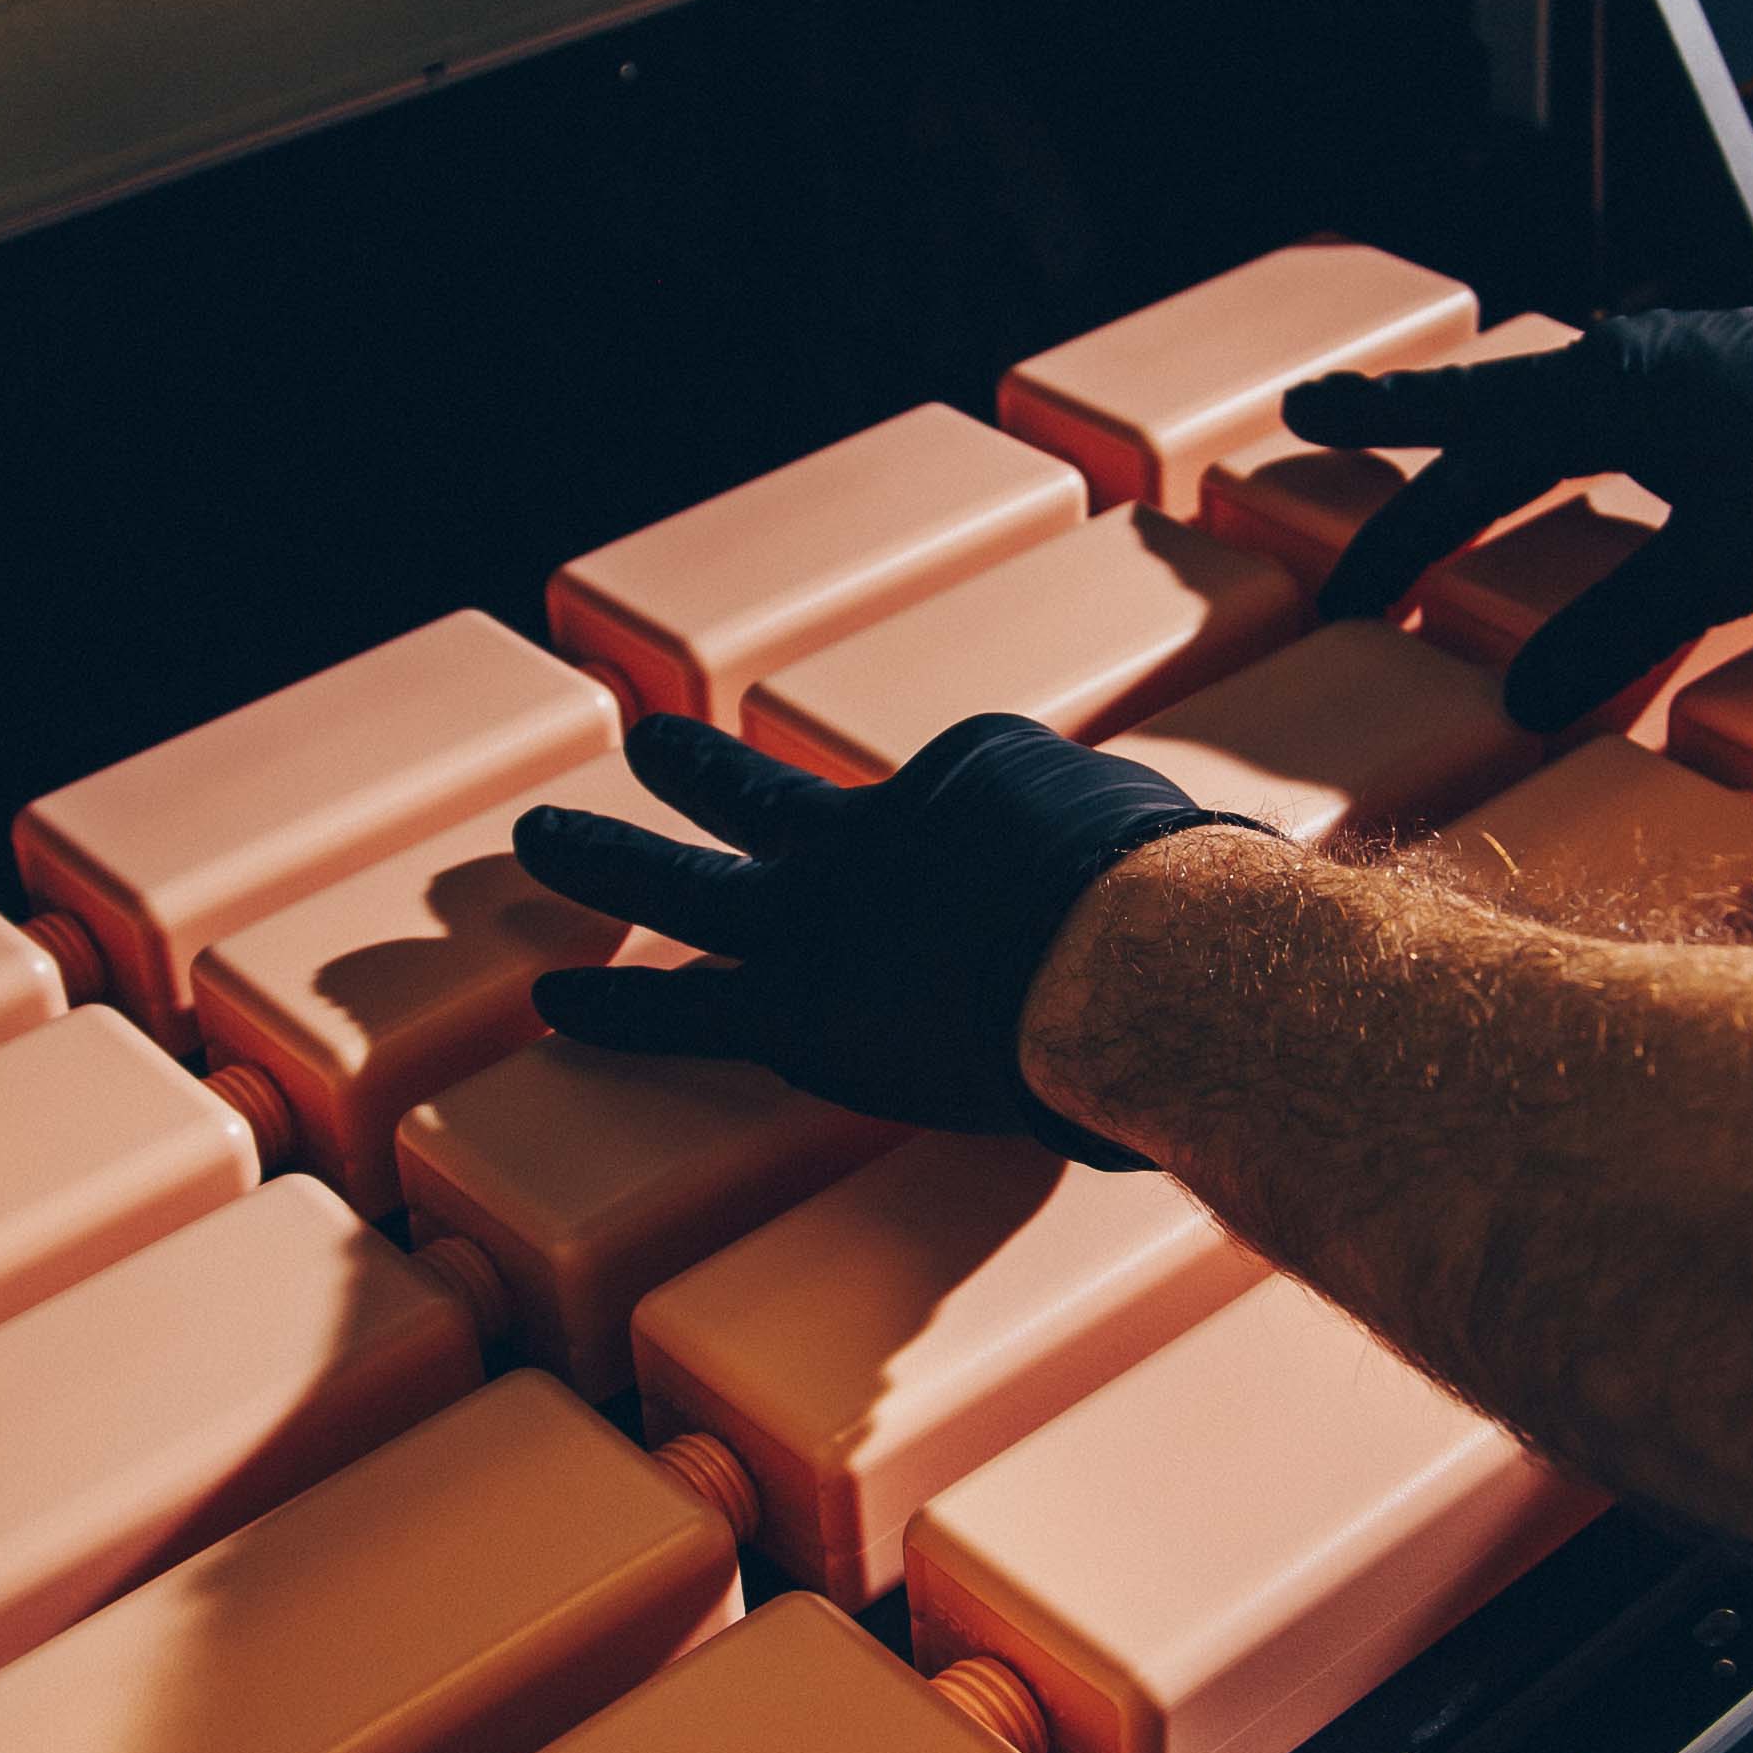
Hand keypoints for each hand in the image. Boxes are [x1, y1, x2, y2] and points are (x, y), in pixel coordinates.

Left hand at [520, 710, 1239, 1167]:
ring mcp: (826, 912)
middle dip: (702, 774)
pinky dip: (617, 1004)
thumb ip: (1156, 875)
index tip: (1005, 891)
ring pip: (691, 878)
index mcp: (976, 773)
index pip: (944, 806)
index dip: (969, 860)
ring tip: (536, 835)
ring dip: (608, 854)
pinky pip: (684, 1007)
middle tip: (648, 744)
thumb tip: (1215, 916)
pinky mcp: (799, 1007)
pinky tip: (554, 995)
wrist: (1131, 951)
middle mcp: (879, 824)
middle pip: (773, 796)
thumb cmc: (1185, 913)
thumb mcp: (1184, 852)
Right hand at [1288, 293, 1752, 732]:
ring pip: (1544, 399)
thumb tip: (1519, 702)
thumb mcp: (1728, 561)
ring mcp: (1678, 367)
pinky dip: (1557, 435)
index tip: (1339, 588)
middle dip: (1395, 417)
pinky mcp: (1726, 386)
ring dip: (1479, 423)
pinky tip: (1580, 460)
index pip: (1470, 466)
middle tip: (1310, 415)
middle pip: (1483, 399)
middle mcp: (1628, 363)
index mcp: (1607, 394)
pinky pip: (1602, 409)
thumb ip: (1620, 628)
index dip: (1398, 531)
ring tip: (1428, 436)